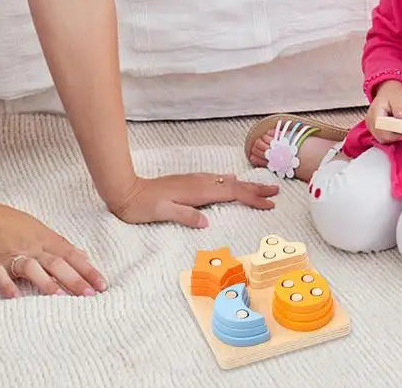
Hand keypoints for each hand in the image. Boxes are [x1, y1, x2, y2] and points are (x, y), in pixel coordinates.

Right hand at [0, 197, 106, 299]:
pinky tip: (15, 298)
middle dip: (75, 279)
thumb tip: (83, 256)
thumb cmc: (5, 221)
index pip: (71, 254)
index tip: (102, 284)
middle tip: (91, 295)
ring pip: (32, 268)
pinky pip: (0, 275)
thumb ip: (58, 245)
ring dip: (46, 283)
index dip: (87, 269)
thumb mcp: (35, 229)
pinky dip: (7, 285)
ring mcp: (10, 255)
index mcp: (43, 238)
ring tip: (59, 297)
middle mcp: (31, 246)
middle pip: (57, 263)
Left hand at [109, 173, 279, 228]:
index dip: (252, 198)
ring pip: (227, 181)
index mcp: (197, 191)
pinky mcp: (190, 183)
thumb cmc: (142, 206)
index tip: (270, 203)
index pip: (232, 193)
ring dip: (245, 185)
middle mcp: (199, 182)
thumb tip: (206, 221)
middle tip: (276, 191)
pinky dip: (232, 183)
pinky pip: (218, 181)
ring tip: (261, 188)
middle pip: (234, 184)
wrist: (126, 191)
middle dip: (255, 188)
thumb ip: (185, 215)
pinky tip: (232, 183)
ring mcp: (195, 181)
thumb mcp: (162, 213)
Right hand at [365, 80, 401, 143]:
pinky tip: (397, 131)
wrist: (387, 91)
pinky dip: (390, 137)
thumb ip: (399, 109)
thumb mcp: (399, 98)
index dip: (395, 134)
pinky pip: (381, 138)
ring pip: (382, 139)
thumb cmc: (393, 94)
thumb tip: (401, 118)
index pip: (383, 130)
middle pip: (382, 137)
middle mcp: (370, 120)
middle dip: (396, 137)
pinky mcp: (373, 128)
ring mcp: (370, 125)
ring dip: (393, 138)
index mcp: (375, 112)